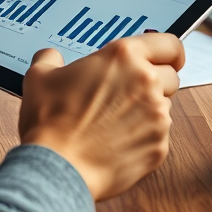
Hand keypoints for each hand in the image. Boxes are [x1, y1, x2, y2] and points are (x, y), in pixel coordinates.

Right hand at [18, 33, 184, 200]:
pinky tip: (117, 142)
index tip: (168, 58)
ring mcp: (157, 117)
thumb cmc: (50, 122)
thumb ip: (50, 58)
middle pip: (171, 76)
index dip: (170, 52)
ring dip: (148, 111)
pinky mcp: (159, 146)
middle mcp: (146, 82)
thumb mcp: (40, 77)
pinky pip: (159, 136)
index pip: (169, 44)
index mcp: (123, 57)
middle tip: (129, 94)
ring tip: (115, 122)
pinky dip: (143, 138)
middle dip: (155, 83)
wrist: (58, 167)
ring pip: (165, 108)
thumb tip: (51, 57)